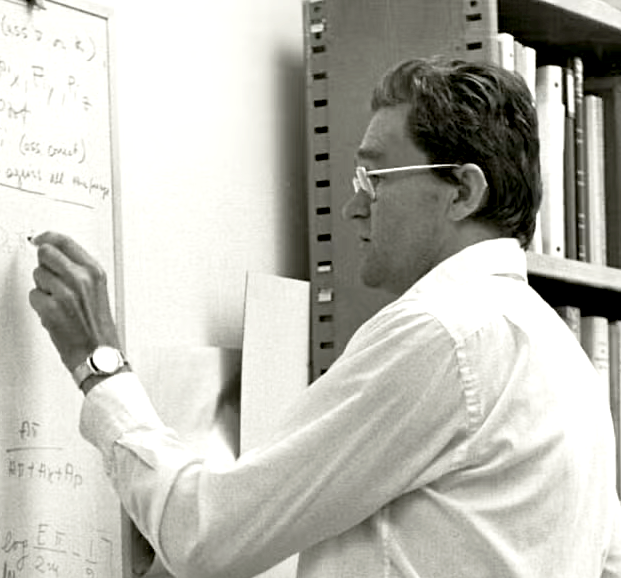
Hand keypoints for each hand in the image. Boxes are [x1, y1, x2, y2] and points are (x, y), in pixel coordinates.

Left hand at [29, 231, 120, 373]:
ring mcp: (64, 293)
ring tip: (58, 302)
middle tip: (52, 279)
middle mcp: (80, 279)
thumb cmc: (98, 326)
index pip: (65, 242)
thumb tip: (55, 255)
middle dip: (45, 265)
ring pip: (37, 276)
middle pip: (46, 254)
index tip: (39, 239)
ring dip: (43, 288)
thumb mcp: (97, 291)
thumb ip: (79, 270)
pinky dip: (39, 305)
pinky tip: (54, 313)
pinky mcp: (50, 308)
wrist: (98, 352)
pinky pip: (33, 296)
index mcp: (94, 272)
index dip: (47, 237)